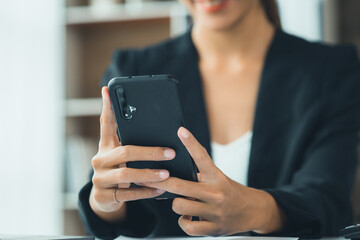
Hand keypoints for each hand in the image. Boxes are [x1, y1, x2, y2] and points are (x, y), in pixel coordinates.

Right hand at [89, 87, 175, 221]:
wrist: (103, 198)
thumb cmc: (119, 170)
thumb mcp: (121, 155)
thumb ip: (132, 142)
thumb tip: (157, 127)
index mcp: (106, 147)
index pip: (105, 124)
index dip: (107, 107)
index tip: (108, 90)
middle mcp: (100, 160)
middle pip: (125, 152)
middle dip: (150, 152)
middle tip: (171, 152)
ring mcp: (100, 179)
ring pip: (126, 175)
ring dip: (149, 174)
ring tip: (167, 174)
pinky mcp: (103, 196)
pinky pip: (127, 195)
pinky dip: (145, 192)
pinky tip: (159, 190)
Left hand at [141, 127, 284, 235]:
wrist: (252, 211)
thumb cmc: (229, 191)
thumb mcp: (217, 177)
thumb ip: (199, 172)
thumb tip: (175, 163)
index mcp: (216, 177)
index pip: (202, 157)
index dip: (191, 143)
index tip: (181, 131)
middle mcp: (216, 193)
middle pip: (180, 185)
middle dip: (160, 182)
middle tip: (147, 179)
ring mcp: (215, 212)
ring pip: (180, 206)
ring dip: (176, 204)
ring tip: (181, 202)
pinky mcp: (214, 228)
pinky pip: (188, 227)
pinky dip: (184, 222)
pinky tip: (188, 218)